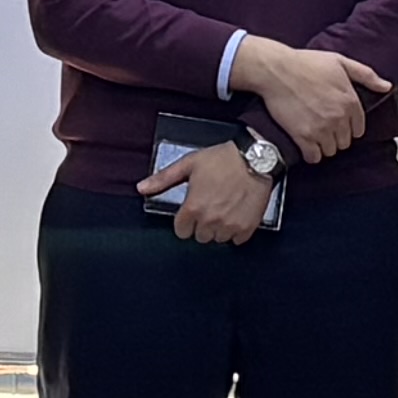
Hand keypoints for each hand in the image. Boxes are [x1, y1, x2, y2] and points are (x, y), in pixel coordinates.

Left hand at [147, 142, 273, 247]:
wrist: (256, 158)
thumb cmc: (222, 159)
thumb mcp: (189, 163)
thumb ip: (163, 179)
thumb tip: (141, 188)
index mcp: (193, 208)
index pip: (181, 231)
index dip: (185, 221)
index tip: (191, 212)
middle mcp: (210, 220)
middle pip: (200, 237)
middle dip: (201, 225)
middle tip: (209, 208)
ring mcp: (230, 225)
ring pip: (218, 239)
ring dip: (218, 229)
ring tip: (223, 210)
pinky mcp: (248, 227)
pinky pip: (236, 240)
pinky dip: (235, 231)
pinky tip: (236, 215)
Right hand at [231, 42, 389, 163]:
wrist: (276, 70)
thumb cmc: (306, 63)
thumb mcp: (340, 62)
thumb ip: (366, 75)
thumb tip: (387, 86)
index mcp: (350, 101)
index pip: (358, 129)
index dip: (348, 127)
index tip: (338, 123)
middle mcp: (339, 117)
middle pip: (345, 142)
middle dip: (336, 136)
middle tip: (324, 127)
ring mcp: (321, 129)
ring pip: (331, 151)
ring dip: (323, 145)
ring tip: (314, 134)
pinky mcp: (303, 136)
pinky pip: (314, 157)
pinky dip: (311, 153)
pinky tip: (306, 144)